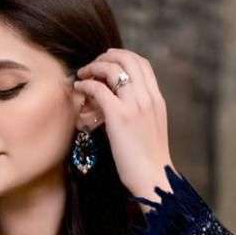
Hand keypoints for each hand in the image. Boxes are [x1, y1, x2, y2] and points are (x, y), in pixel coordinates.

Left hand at [72, 47, 174, 203]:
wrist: (153, 178)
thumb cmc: (149, 161)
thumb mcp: (151, 129)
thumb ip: (141, 112)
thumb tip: (123, 105)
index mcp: (157, 99)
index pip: (142, 64)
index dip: (124, 57)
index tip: (109, 62)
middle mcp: (147, 97)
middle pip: (128, 59)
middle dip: (107, 56)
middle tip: (93, 64)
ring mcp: (134, 105)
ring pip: (113, 69)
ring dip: (94, 66)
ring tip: (83, 74)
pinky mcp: (119, 116)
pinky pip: (99, 89)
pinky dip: (86, 84)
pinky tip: (79, 88)